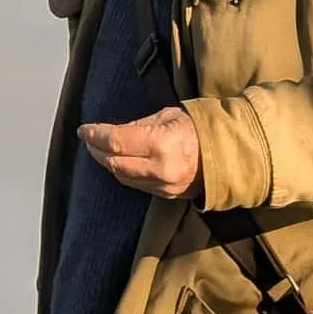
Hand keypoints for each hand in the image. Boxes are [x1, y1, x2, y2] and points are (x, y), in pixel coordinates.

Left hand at [80, 107, 202, 199]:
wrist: (229, 155)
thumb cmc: (198, 129)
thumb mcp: (167, 117)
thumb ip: (137, 126)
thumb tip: (111, 132)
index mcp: (160, 143)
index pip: (115, 141)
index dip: (95, 135)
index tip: (83, 130)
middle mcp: (159, 168)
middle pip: (113, 162)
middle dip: (96, 150)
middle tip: (89, 139)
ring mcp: (163, 185)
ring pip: (122, 176)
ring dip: (107, 163)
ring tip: (99, 150)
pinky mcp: (166, 196)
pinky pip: (135, 185)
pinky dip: (123, 172)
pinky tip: (118, 162)